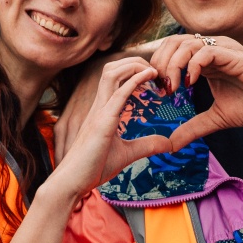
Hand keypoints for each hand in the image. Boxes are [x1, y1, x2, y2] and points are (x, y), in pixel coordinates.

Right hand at [46, 57, 169, 197]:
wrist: (73, 181)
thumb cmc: (93, 167)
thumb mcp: (127, 154)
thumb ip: (147, 145)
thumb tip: (169, 144)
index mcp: (104, 110)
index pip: (116, 78)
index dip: (134, 69)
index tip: (154, 75)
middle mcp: (100, 106)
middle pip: (112, 68)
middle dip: (134, 61)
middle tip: (157, 68)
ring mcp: (99, 112)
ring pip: (111, 73)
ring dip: (133, 65)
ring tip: (153, 70)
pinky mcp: (102, 122)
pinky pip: (118, 93)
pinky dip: (134, 80)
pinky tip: (149, 75)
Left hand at [148, 35, 242, 151]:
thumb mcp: (215, 119)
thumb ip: (192, 128)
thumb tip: (170, 145)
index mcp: (205, 61)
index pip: (171, 51)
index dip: (159, 68)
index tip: (157, 92)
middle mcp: (212, 50)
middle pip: (173, 42)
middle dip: (161, 64)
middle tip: (161, 88)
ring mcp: (223, 50)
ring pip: (186, 43)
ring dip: (173, 64)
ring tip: (174, 87)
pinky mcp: (234, 55)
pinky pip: (206, 51)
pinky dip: (193, 65)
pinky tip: (191, 83)